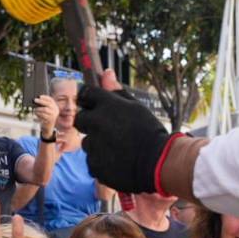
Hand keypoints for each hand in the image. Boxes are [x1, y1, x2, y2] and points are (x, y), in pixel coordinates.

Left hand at [33, 95, 58, 134]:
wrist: (48, 127)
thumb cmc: (46, 116)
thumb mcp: (46, 110)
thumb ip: (43, 105)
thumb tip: (36, 100)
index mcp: (55, 107)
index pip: (51, 100)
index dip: (45, 97)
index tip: (39, 96)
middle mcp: (55, 111)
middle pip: (48, 104)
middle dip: (41, 101)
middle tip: (34, 100)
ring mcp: (53, 116)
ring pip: (44, 110)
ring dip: (38, 109)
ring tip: (35, 110)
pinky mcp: (49, 121)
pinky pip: (43, 116)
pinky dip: (38, 115)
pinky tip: (35, 115)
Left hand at [76, 78, 170, 193]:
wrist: (158, 163)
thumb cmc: (150, 132)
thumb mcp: (136, 108)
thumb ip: (117, 91)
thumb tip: (106, 72)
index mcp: (108, 105)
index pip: (86, 94)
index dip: (89, 100)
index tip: (93, 106)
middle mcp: (97, 122)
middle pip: (80, 119)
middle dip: (90, 123)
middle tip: (108, 131)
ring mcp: (94, 144)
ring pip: (87, 142)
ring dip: (97, 144)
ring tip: (118, 149)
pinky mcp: (95, 164)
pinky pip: (92, 161)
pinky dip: (101, 162)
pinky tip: (117, 162)